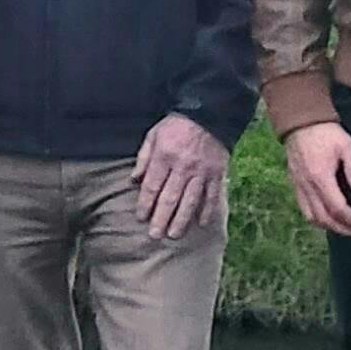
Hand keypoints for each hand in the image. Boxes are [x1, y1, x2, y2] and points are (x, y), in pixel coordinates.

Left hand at [133, 113, 227, 240]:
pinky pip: (212, 195)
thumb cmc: (176, 126)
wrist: (208, 113)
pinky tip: (201, 224)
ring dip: (181, 220)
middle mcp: (182, 167)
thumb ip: (143, 158)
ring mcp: (201, 171)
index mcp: (164, 156)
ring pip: (190, 201)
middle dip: (161, 219)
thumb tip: (133, 180)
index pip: (152, 186)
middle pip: (170, 198)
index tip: (141, 218)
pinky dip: (207, 211)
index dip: (145, 204)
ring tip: (174, 235)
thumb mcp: (153, 135)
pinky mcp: (217, 173)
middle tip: (155, 236)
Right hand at [282, 120, 350, 236]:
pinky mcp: (295, 184)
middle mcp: (307, 186)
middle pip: (324, 219)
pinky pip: (304, 209)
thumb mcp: (347, 145)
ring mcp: (299, 186)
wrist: (300, 120)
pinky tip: (328, 218)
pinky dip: (317, 219)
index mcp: (321, 178)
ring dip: (329, 227)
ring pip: (312, 217)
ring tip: (345, 228)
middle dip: (344, 229)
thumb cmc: (326, 132)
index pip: (338, 209)